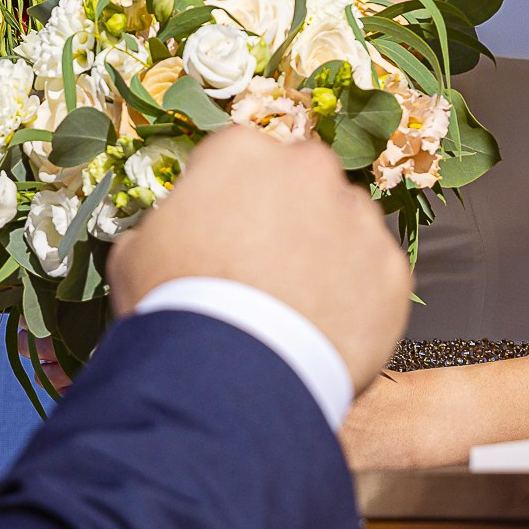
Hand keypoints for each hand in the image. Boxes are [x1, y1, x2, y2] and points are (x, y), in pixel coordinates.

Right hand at [108, 124, 411, 394]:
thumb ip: (164, 225)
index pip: (240, 158)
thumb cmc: (175, 308)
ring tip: (296, 307)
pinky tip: (325, 329)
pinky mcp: (392, 269)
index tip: (222, 232)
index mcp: (243, 152)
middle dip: (288, 215)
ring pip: (346, 224)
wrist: (232, 375)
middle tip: (264, 268)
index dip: (229, 197)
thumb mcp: (136, 254)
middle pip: (302, 182)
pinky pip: (376, 274)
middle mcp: (309, 170)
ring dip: (328, 252)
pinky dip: (359, 296)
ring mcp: (358, 218)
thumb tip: (173, 232)